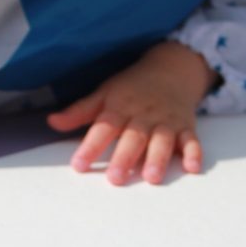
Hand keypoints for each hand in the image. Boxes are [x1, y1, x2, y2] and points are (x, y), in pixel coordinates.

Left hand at [47, 41, 216, 185]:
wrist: (172, 68)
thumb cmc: (132, 87)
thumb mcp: (104, 93)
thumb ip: (80, 111)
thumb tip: (51, 122)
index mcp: (120, 108)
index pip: (103, 128)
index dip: (90, 146)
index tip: (79, 165)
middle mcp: (143, 116)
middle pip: (133, 137)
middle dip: (125, 157)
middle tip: (115, 179)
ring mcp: (166, 121)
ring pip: (162, 140)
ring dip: (158, 158)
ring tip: (152, 177)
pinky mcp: (186, 127)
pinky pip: (191, 140)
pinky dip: (194, 153)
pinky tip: (192, 167)